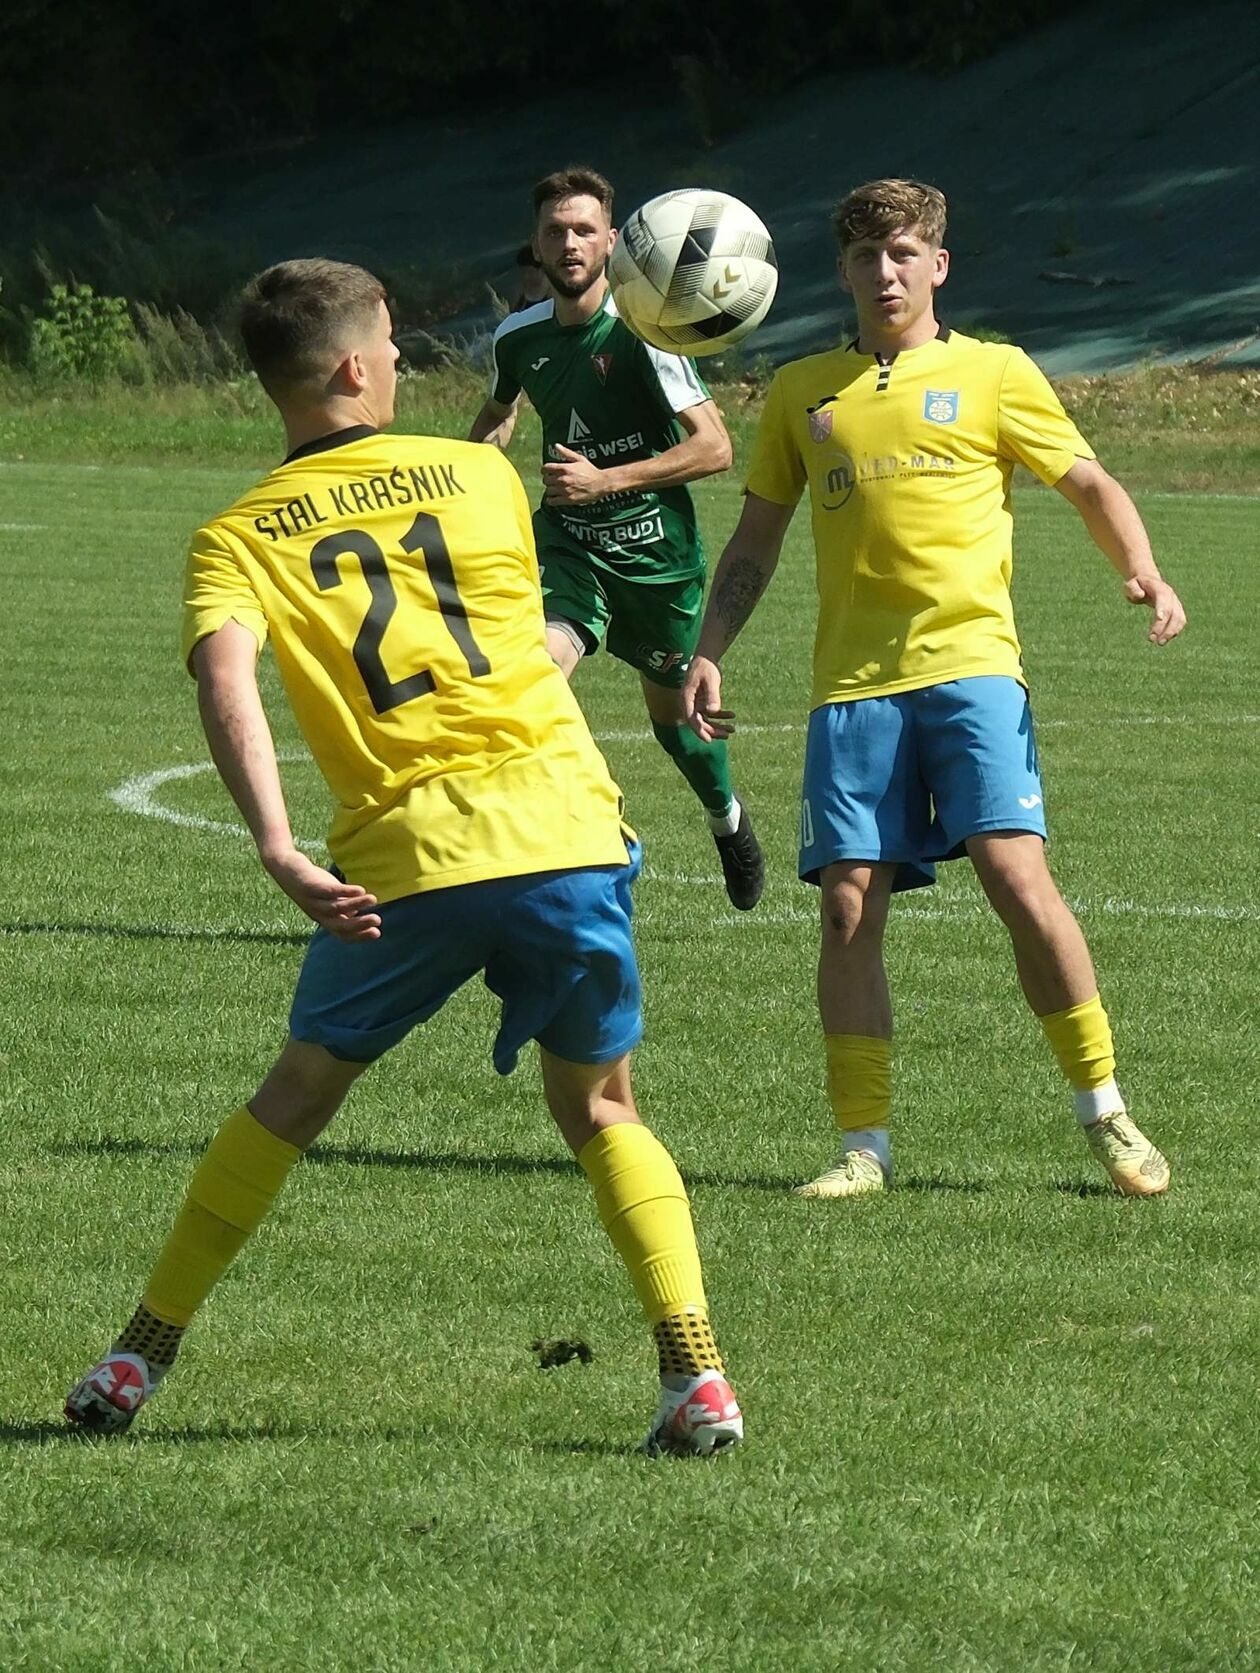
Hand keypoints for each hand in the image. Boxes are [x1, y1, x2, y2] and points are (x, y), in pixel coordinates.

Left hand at [261, 845, 381, 940]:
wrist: (284, 867)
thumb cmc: (311, 883)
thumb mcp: (328, 898)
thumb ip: (342, 906)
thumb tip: (358, 915)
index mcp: (325, 918)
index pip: (343, 934)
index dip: (359, 936)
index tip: (377, 932)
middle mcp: (318, 914)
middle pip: (340, 925)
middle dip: (359, 924)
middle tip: (378, 920)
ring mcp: (312, 901)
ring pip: (335, 908)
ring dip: (356, 905)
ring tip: (373, 899)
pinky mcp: (309, 886)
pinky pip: (328, 892)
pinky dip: (345, 892)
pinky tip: (360, 889)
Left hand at [542, 444, 609, 504]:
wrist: (601, 484)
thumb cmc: (590, 471)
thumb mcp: (579, 458)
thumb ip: (566, 452)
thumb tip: (556, 446)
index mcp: (564, 468)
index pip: (545, 468)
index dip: (545, 470)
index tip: (547, 472)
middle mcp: (563, 479)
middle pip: (546, 480)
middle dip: (548, 480)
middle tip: (552, 481)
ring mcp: (565, 490)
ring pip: (548, 491)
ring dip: (550, 490)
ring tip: (555, 489)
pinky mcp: (568, 500)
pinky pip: (552, 501)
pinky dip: (551, 500)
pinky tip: (554, 498)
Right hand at [682, 654, 734, 741]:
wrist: (705, 656)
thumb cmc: (706, 666)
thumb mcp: (711, 680)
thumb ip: (712, 695)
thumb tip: (712, 712)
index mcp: (686, 698)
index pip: (691, 719)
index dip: (699, 730)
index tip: (709, 740)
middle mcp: (689, 703)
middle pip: (698, 722)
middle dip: (712, 730)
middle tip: (727, 735)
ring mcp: (695, 703)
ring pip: (705, 720)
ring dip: (718, 726)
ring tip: (732, 730)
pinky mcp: (701, 701)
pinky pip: (710, 713)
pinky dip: (721, 715)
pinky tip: (732, 715)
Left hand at [1124, 574, 1186, 644]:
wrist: (1148, 581)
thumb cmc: (1137, 584)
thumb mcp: (1130, 584)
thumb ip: (1133, 589)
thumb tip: (1139, 595)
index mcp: (1160, 588)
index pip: (1163, 599)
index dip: (1162, 609)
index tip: (1159, 620)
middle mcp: (1171, 595)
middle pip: (1171, 612)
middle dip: (1163, 626)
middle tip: (1152, 639)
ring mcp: (1176, 603)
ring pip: (1179, 618)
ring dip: (1171, 632)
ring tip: (1160, 643)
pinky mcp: (1177, 610)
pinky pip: (1180, 621)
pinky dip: (1175, 631)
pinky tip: (1165, 640)